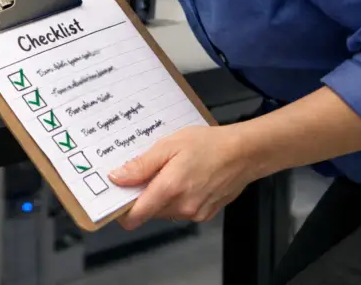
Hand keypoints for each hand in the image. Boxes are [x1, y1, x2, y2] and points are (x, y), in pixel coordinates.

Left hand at [108, 124, 259, 229]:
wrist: (244, 153)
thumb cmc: (209, 145)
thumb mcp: (168, 146)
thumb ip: (141, 165)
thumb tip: (117, 177)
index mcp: (170, 189)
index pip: (135, 215)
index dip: (121, 208)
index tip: (116, 194)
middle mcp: (182, 207)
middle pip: (148, 211)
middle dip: (141, 195)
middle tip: (144, 171)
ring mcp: (195, 213)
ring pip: (163, 211)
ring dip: (158, 195)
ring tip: (167, 170)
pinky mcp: (204, 214)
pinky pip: (179, 210)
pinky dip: (175, 197)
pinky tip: (183, 178)